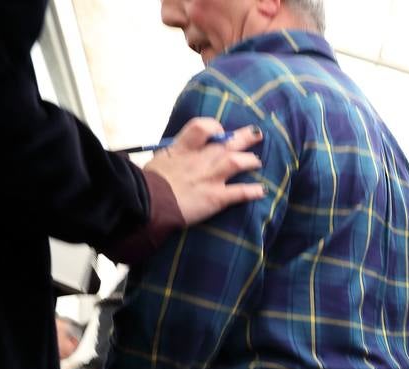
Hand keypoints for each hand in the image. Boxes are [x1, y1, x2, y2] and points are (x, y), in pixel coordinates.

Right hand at [143, 118, 265, 224]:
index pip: (201, 127)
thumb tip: (178, 155)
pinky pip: (239, 192)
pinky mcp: (215, 197)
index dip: (214, 126)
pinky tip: (262, 190)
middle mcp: (199, 159)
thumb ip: (173, 156)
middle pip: (226, 142)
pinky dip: (253, 191)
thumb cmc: (148, 184)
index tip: (220, 130)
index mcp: (182, 149)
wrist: (147, 203)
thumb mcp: (158, 162)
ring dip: (250, 160)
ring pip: (236, 161)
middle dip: (244, 137)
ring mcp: (209, 177)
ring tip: (257, 162)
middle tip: (256, 134)